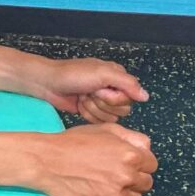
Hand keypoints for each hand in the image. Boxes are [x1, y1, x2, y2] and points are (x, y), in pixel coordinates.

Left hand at [27, 56, 148, 124]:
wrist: (48, 83)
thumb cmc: (73, 74)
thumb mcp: (103, 73)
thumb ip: (127, 83)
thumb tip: (146, 97)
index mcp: (118, 78)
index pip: (130, 98)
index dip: (115, 98)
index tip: (100, 90)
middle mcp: (113, 90)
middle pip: (122, 110)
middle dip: (102, 104)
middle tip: (89, 93)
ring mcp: (101, 102)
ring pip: (110, 118)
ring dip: (93, 109)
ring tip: (82, 97)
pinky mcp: (91, 112)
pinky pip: (99, 122)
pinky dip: (87, 115)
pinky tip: (79, 105)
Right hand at [30, 122, 158, 195]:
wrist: (47, 162)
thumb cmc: (73, 143)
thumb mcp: (105, 130)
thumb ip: (132, 137)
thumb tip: (146, 148)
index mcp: (130, 156)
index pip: (152, 165)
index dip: (141, 162)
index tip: (129, 162)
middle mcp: (126, 178)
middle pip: (146, 184)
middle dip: (135, 178)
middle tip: (116, 172)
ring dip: (125, 192)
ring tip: (105, 182)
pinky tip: (95, 190)